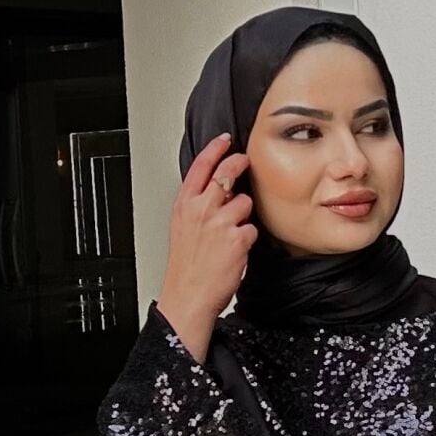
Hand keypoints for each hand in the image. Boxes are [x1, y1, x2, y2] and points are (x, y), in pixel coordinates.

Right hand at [156, 131, 257, 360]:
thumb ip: (197, 207)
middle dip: (239, 163)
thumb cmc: (186, 267)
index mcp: (184, 206)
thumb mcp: (182, 229)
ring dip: (244, 215)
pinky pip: (252, 228)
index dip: (215, 149)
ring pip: (245, 202)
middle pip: (227, 173)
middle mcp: (201, 210)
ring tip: (232, 233)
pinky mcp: (238, 238)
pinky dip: (247, 238)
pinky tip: (236, 250)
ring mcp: (220, 223)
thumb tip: (217, 191)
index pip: (201, 167)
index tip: (225, 140)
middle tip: (246, 161)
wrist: (189, 295)